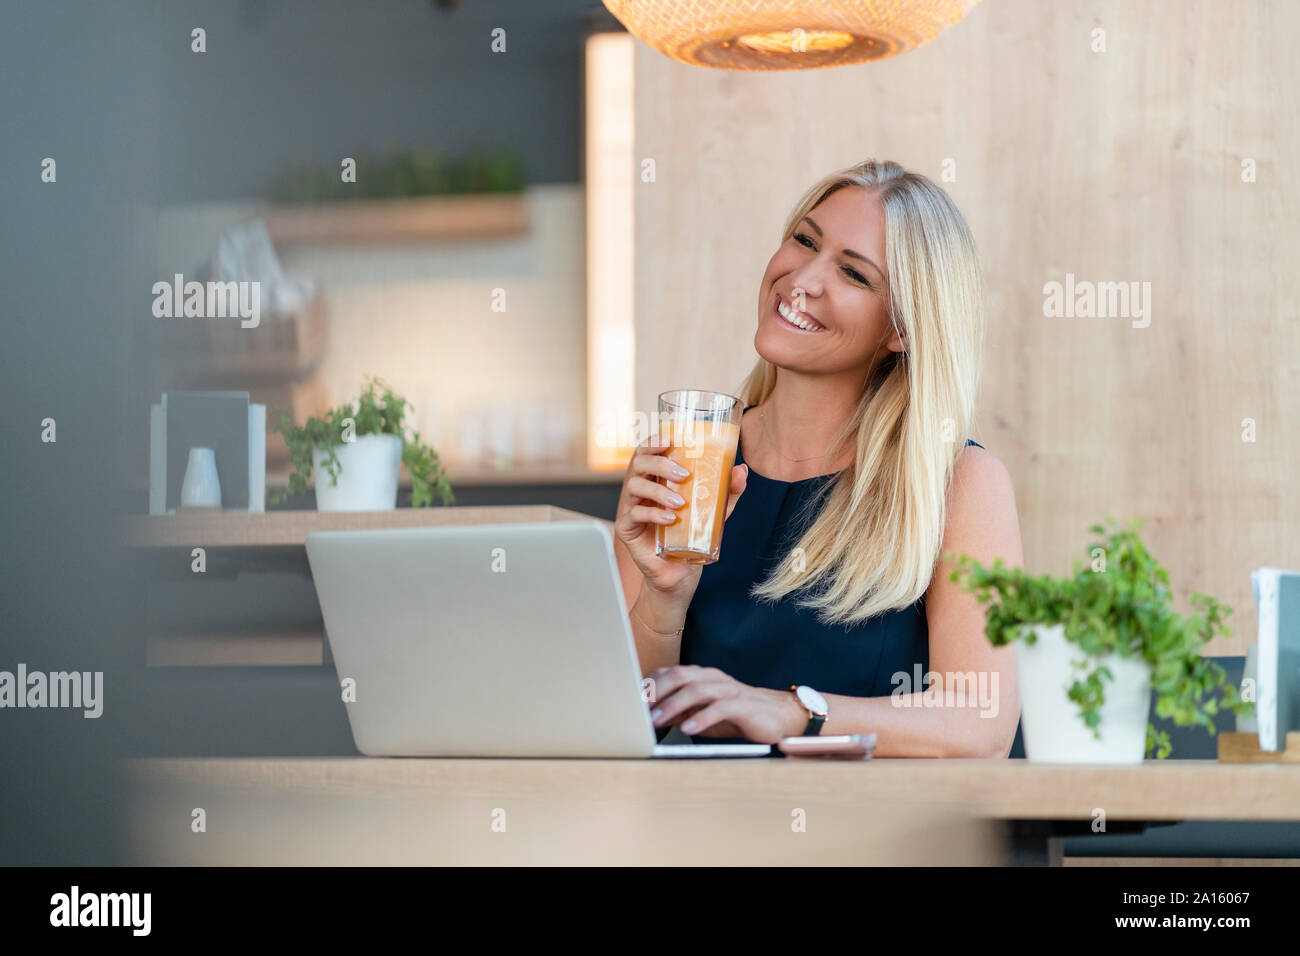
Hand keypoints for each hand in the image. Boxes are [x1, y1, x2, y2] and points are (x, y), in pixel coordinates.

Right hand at [613, 435, 747, 597]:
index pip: (647, 452)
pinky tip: (671, 520)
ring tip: (680, 503)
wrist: (679, 572)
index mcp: (654, 478)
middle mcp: (639, 489)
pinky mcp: (626, 528)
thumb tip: (741, 470)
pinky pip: (634, 514)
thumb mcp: (713, 510)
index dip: (652, 442)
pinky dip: (653, 514)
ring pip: (634, 486)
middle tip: (684, 475)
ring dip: (659, 491)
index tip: (668, 439)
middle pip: (638, 463)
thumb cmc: (691, 535)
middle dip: (659, 464)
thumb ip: (726, 491)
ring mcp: (630, 507)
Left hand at [645, 665, 806, 743]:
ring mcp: (728, 689)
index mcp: (701, 676)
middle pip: (679, 675)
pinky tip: (689, 729)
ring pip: (696, 690)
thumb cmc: (735, 716)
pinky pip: (719, 708)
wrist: (777, 716)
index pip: (669, 673)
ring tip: (657, 720)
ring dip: (673, 705)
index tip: (630, 700)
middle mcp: (712, 678)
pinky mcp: (742, 704)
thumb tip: (649, 717)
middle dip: (657, 691)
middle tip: (639, 709)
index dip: (649, 685)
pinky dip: (702, 718)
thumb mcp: (701, 714)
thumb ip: (678, 712)